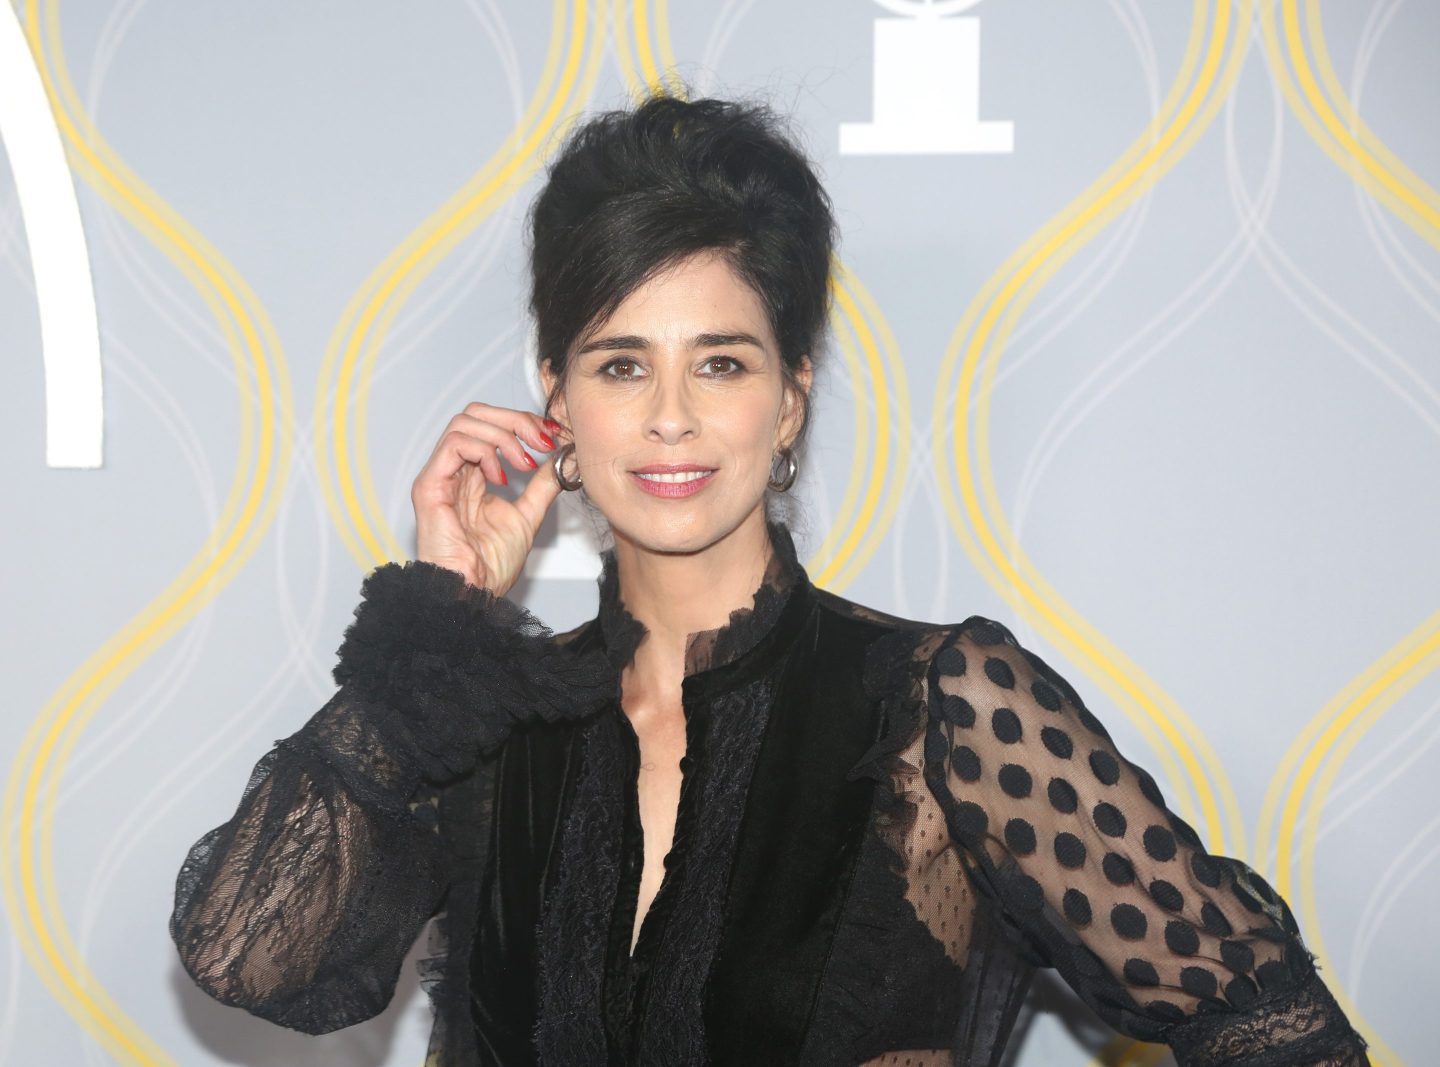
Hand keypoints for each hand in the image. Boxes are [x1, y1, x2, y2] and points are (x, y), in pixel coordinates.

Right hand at [411, 403, 566, 594]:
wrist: (474, 592)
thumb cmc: (491, 566)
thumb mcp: (528, 515)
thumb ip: (541, 485)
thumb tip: (562, 459)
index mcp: (471, 475)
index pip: (490, 425)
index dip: (522, 422)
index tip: (552, 436)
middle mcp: (452, 470)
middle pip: (476, 414)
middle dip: (515, 420)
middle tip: (542, 442)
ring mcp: (438, 476)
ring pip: (465, 422)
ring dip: (503, 435)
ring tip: (524, 464)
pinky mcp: (429, 485)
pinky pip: (454, 444)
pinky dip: (484, 450)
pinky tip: (501, 476)